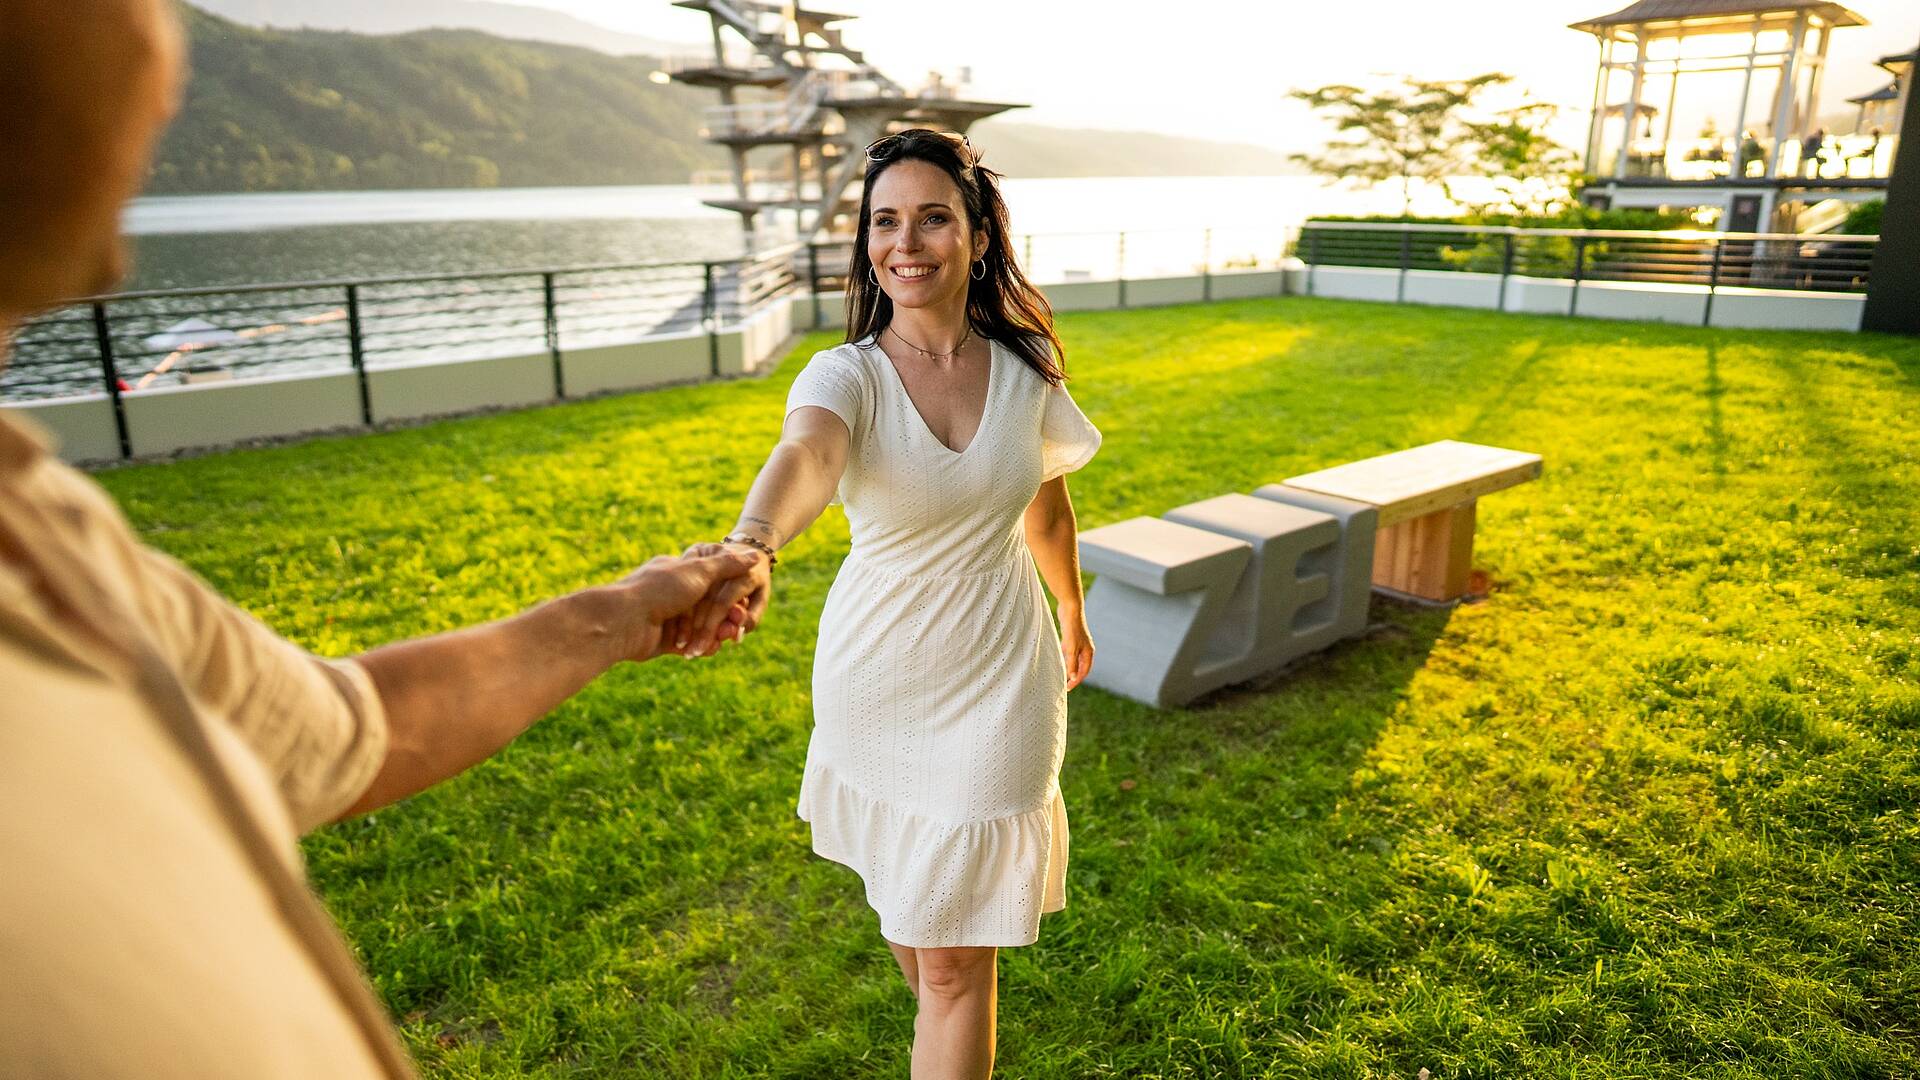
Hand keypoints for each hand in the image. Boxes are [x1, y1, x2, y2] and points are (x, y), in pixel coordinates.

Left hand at [615, 549, 759, 661]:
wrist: (623, 621)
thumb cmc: (660, 589)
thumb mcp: (698, 571)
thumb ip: (727, 564)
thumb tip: (753, 555)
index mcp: (678, 572)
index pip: (712, 580)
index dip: (730, 592)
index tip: (742, 600)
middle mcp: (673, 593)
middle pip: (709, 606)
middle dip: (725, 617)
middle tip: (738, 624)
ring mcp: (669, 617)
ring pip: (701, 627)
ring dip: (716, 633)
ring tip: (728, 638)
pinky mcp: (665, 641)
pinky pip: (690, 644)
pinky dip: (702, 646)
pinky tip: (712, 649)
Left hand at [1060, 605, 1093, 690]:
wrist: (1070, 609)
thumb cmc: (1072, 628)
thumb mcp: (1071, 648)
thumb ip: (1071, 663)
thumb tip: (1072, 678)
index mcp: (1089, 652)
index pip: (1084, 671)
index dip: (1076, 681)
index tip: (1068, 688)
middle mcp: (1086, 649)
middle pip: (1081, 667)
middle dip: (1074, 676)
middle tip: (1065, 685)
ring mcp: (1080, 643)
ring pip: (1075, 660)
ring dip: (1069, 668)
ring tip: (1061, 675)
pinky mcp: (1072, 638)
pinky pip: (1070, 653)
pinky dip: (1065, 659)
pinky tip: (1058, 660)